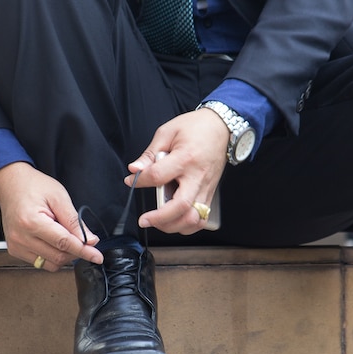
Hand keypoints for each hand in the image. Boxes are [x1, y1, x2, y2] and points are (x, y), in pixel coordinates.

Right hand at [0, 162, 103, 270]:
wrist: (10, 184)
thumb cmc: (33, 186)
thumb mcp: (59, 197)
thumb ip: (74, 221)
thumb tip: (90, 240)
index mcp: (31, 221)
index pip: (64, 243)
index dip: (83, 251)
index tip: (97, 256)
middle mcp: (20, 237)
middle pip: (58, 257)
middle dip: (76, 251)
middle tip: (82, 239)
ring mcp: (16, 246)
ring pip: (50, 264)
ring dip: (64, 255)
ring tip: (63, 235)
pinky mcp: (15, 250)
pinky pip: (41, 263)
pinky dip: (52, 256)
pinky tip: (52, 241)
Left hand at [124, 108, 229, 234]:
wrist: (221, 127)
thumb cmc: (195, 128)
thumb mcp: (167, 132)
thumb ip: (150, 154)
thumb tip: (134, 169)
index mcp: (185, 158)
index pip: (158, 176)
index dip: (140, 181)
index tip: (131, 181)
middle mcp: (197, 177)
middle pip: (180, 206)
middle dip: (159, 218)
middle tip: (144, 220)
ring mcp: (206, 188)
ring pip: (193, 219)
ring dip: (174, 226)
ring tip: (158, 222)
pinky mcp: (210, 194)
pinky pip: (201, 219)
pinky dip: (187, 225)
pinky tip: (175, 220)